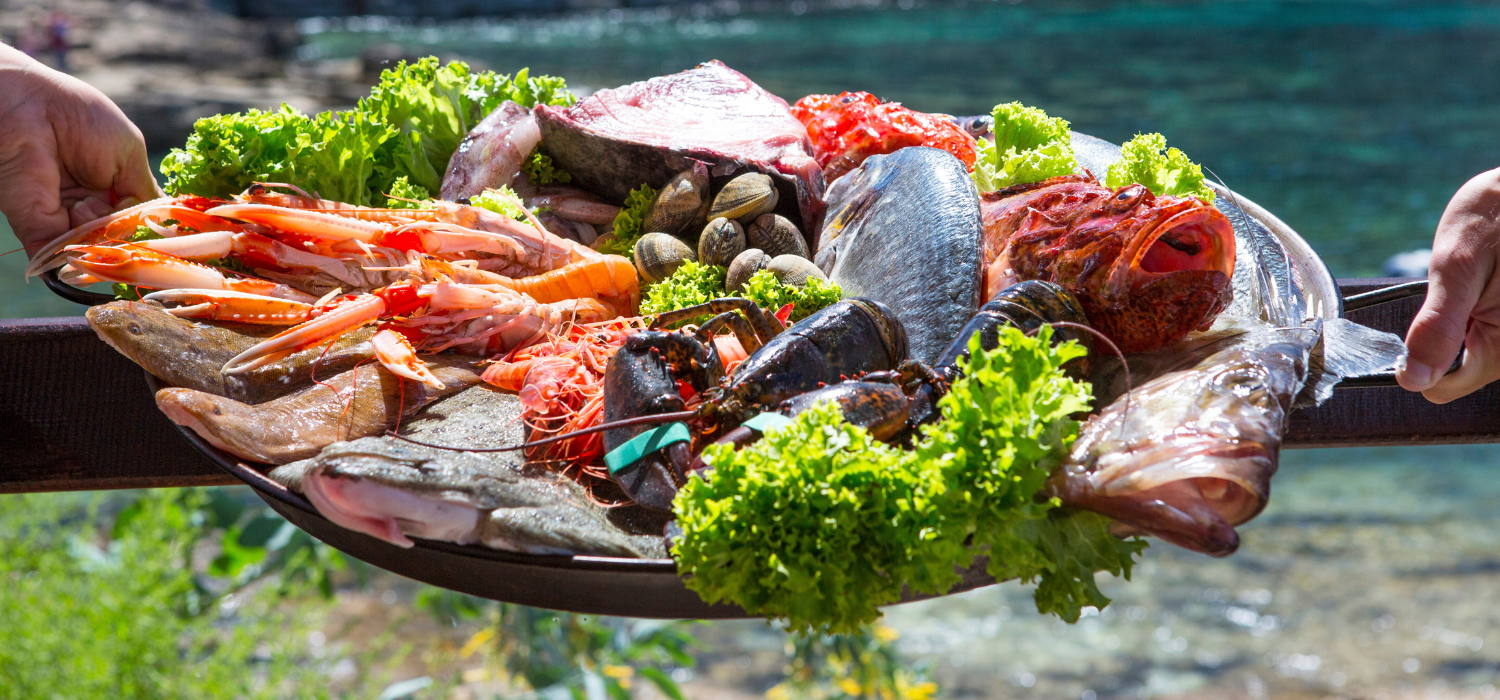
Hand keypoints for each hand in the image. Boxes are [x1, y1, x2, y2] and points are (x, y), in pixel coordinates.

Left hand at [0, 43, 160, 255]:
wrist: (30, 108)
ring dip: (101, 232)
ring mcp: (64, 219)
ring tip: (86, 203)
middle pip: (121, 237)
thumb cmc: (80, 118)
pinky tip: (80, 223)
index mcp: (111, 186)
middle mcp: (88, 205)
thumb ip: (143, 191)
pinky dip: (79, 251)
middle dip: (124, 229)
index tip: (155, 222)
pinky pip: (65, 254)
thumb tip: (153, 224)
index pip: (137, 218)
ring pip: (98, 247)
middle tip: (114, 205)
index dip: (148, 224)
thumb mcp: (129, 151)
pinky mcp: (39, 227)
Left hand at [1397, 167, 1499, 402]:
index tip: (1411, 334)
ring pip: (1474, 352)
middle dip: (1447, 338)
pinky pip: (1488, 331)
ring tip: (1475, 284)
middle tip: (1455, 294)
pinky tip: (1484, 284)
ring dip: (1463, 325)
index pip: (1447, 386)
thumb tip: (1413, 379)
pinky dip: (1476, 314)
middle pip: (1462, 371)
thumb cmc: (1496, 216)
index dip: (1420, 363)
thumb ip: (1437, 327)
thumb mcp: (1457, 268)